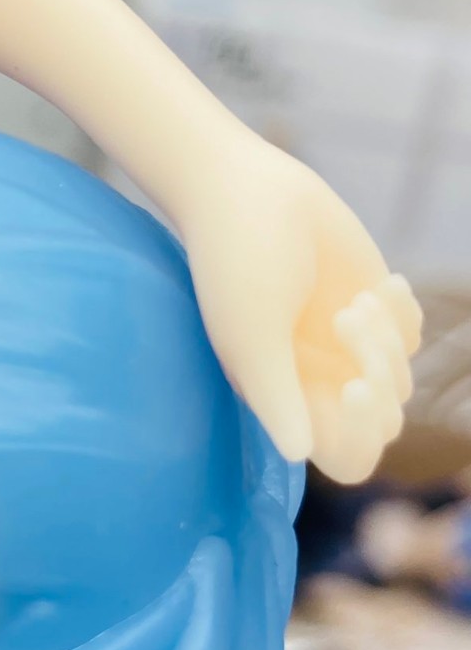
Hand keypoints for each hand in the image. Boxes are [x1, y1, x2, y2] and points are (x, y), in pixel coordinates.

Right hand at [180, 141, 421, 482]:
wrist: (247, 192)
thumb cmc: (236, 264)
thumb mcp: (250, 334)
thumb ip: (275, 396)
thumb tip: (298, 456)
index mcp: (281, 395)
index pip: (342, 456)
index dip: (359, 438)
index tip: (354, 388)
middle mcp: (314, 379)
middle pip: (381, 423)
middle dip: (382, 380)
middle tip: (350, 322)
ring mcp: (345, 347)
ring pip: (402, 380)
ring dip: (388, 341)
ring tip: (356, 299)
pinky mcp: (370, 309)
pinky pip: (413, 338)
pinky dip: (406, 315)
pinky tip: (383, 282)